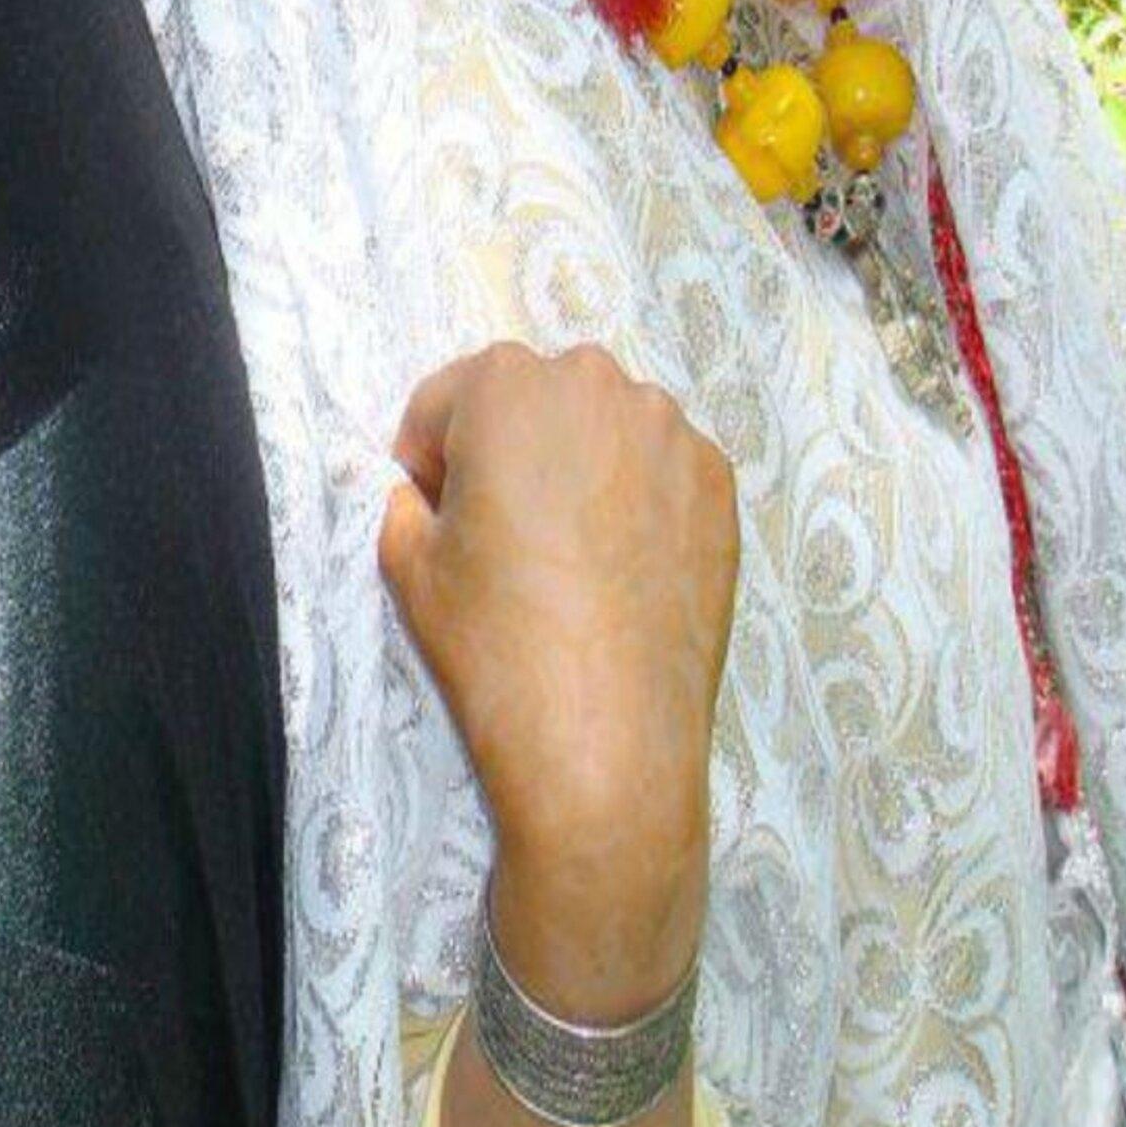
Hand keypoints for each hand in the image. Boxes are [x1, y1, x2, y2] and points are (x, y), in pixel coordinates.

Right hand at [379, 342, 737, 1016]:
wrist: (606, 741)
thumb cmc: (493, 644)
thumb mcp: (409, 566)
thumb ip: (406, 504)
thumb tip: (427, 497)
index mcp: (506, 386)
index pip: (448, 399)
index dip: (429, 457)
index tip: (436, 511)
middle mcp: (596, 385)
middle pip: (531, 400)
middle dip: (508, 448)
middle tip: (501, 531)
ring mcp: (670, 433)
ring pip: (602, 428)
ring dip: (576, 466)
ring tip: (567, 552)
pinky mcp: (719, 487)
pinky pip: (659, 469)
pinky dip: (636, 499)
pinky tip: (620, 568)